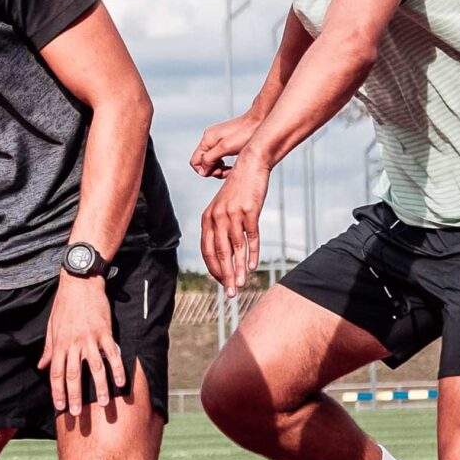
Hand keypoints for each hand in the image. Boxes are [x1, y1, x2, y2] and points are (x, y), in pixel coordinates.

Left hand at [39, 273, 125, 420]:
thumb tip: (41, 366)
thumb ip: (48, 349)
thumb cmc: (64, 305)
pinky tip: (121, 383)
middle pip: (74, 375)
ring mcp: (90, 339)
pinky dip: (117, 369)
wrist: (79, 283)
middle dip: (74, 396)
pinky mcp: (105, 332)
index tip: (59, 407)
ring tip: (102, 404)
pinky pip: (112, 355)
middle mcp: (73, 344)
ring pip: (95, 368)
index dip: (57, 392)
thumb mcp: (51, 327)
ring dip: (98, 388)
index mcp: (59, 344)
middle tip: (76, 414)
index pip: (56, 373)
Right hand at [190, 110, 261, 178]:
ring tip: (230, 168)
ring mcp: (216, 139)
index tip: (218, 172)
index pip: (195, 162)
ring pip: (210, 160)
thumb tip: (203, 170)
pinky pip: (217, 156)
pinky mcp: (223, 141)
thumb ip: (210, 159)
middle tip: (226, 171)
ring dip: (219, 168)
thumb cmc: (246, 132)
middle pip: (202, 162)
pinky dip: (223, 163)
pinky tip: (231, 163)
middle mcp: (209, 138)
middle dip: (213, 170)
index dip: (205, 171)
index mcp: (207, 139)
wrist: (258, 121)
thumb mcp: (225, 148)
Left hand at [199, 150, 270, 290]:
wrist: (251, 165)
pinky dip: (252, 253)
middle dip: (225, 276)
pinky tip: (252, 266)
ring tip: (241, 285)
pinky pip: (250, 237)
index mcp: (208, 218)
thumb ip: (221, 228)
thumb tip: (226, 253)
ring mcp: (233, 214)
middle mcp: (217, 217)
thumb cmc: (239, 190)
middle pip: (220, 253)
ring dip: (238, 269)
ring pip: (235, 249)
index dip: (214, 269)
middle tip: (230, 294)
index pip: (208, 251)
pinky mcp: (249, 211)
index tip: (222, 283)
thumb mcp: (224, 208)